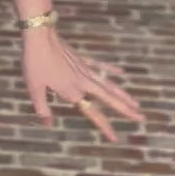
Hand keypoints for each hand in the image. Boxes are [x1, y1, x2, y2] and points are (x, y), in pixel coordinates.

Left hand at [22, 27, 144, 142]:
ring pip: (108, 84)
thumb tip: (49, 125)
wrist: (40, 36)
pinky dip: (111, 70)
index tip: (115, 139)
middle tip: (141, 117)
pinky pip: (99, 66)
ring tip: (135, 102)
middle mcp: (83, 82)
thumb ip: (42, 109)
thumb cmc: (35, 63)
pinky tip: (121, 73)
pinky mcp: (81, 58)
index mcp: (72, 92)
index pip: (93, 113)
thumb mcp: (34, 89)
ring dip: (122, 94)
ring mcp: (84, 69)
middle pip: (108, 98)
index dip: (105, 127)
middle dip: (125, 109)